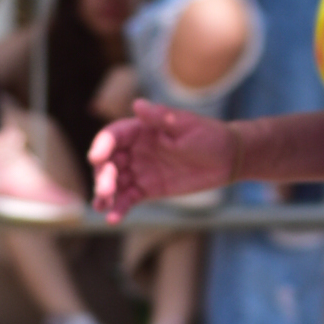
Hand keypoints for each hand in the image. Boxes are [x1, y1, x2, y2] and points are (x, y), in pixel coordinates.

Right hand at [88, 98, 234, 219]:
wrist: (227, 159)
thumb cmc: (209, 135)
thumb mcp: (187, 125)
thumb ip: (161, 118)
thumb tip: (137, 104)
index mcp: (141, 129)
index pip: (113, 136)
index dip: (101, 146)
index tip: (96, 158)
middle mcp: (135, 150)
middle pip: (108, 162)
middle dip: (102, 176)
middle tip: (104, 191)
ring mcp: (139, 170)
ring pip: (114, 182)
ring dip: (105, 194)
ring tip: (102, 207)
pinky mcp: (147, 189)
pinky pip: (128, 199)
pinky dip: (119, 208)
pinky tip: (113, 219)